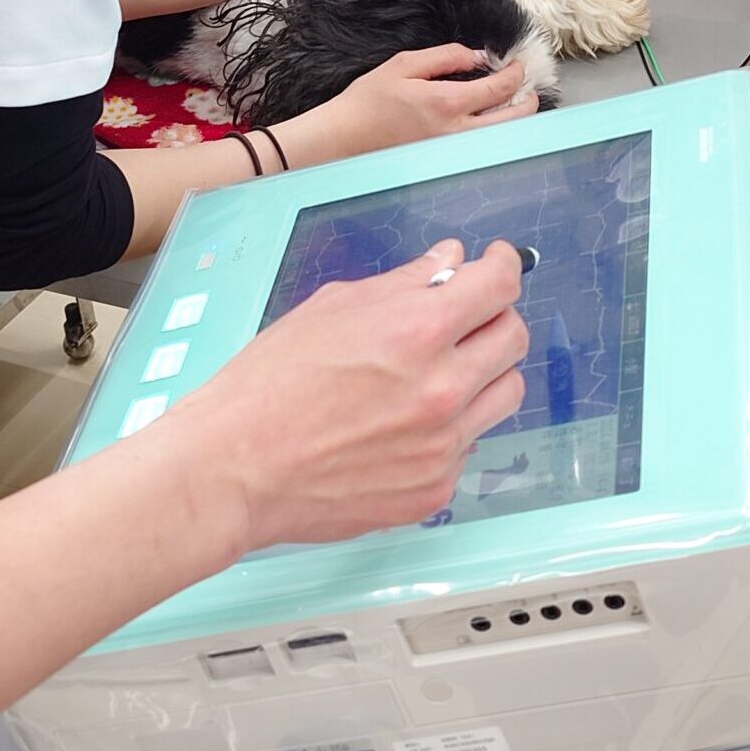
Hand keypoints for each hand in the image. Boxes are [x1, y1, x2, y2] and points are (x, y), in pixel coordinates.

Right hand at [168, 239, 528, 552]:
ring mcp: (443, 445)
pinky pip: (468, 445)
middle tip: (467, 317)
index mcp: (419, 331)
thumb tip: (451, 261)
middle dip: (496, 317)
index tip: (496, 263)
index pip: (500, 285)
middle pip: (514, 339)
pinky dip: (451, 427)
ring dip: (484, 373)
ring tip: (440, 371)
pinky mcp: (433, 489)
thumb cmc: (271, 382)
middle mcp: (443, 388)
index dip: (503, 265)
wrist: (235, 467)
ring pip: (504, 394)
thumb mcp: (334, 307)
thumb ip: (404, 283)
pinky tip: (407, 422)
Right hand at [324, 44, 538, 155]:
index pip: (499, 89)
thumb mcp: (405, 64)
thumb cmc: (369, 99)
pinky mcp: (445, 162)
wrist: (344, 138)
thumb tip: (477, 57)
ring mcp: (452, 153)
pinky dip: (494, 135)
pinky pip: (481, 149)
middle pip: (512, 121)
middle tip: (528, 88)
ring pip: (501, 140)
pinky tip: (491, 123)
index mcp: (447, 103)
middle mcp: (456, 133)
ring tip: (516, 104)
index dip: (515, 74)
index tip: (518, 64)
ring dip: (515, 121)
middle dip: (527, 102)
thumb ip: (445, 56)